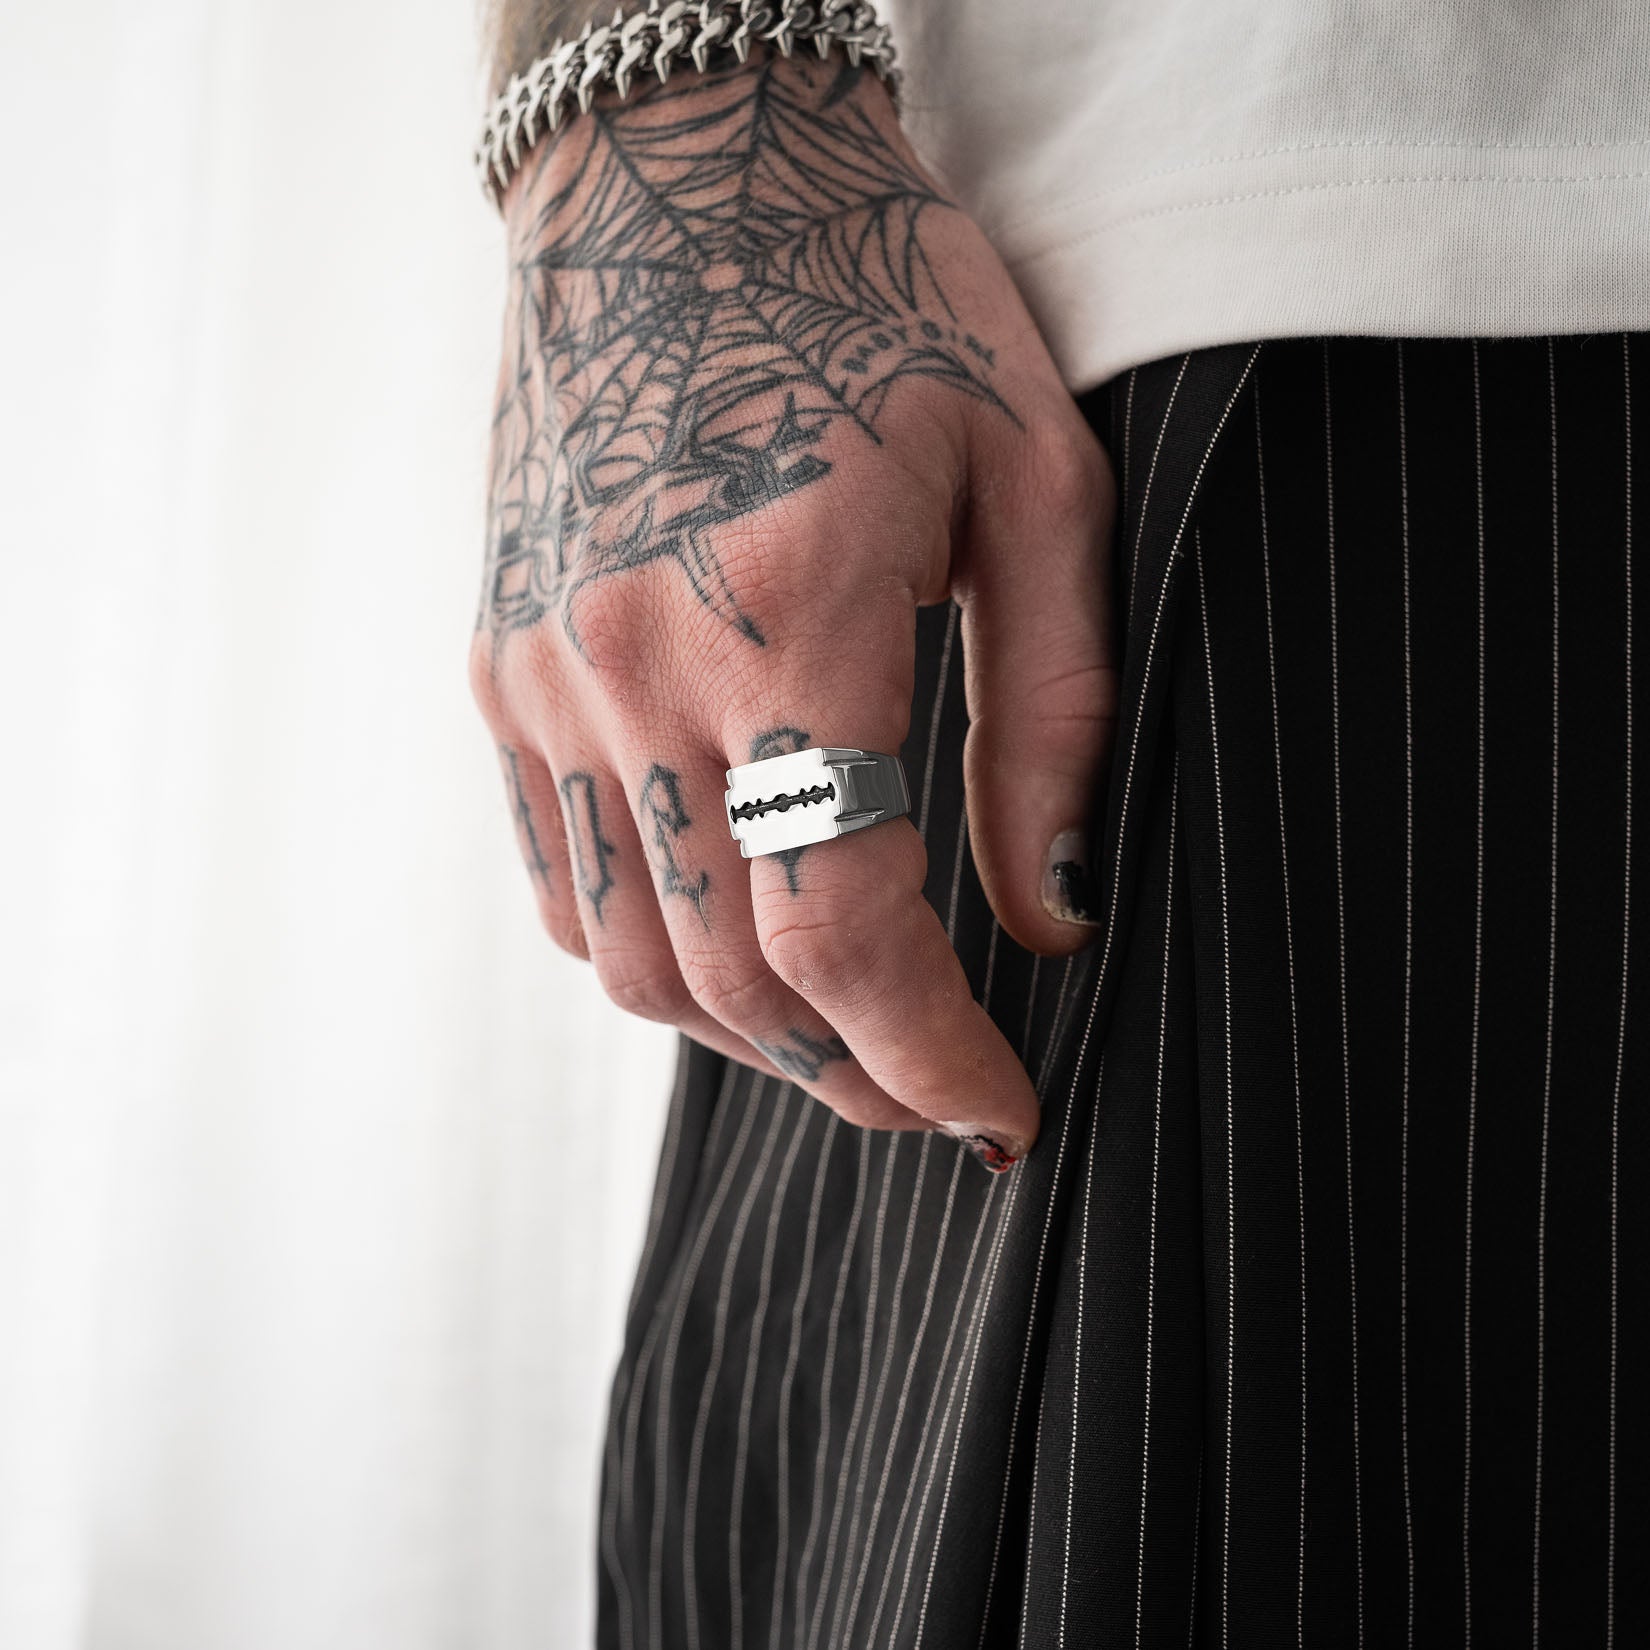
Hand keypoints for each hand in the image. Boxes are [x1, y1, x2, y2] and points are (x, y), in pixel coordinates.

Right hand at [470, 52, 1115, 1167]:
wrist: (675, 178)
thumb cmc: (881, 303)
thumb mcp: (1032, 480)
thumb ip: (1051, 718)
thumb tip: (1053, 915)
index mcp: (788, 621)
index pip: (843, 930)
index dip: (932, 1058)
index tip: (1003, 1113)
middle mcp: (633, 673)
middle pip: (735, 977)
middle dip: (859, 1073)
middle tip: (949, 1093)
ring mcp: (547, 680)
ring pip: (632, 959)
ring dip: (753, 1036)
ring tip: (852, 1036)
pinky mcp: (503, 670)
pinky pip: (560, 880)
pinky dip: (650, 956)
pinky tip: (729, 939)